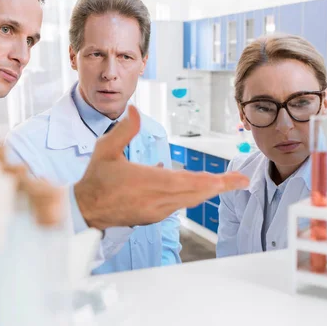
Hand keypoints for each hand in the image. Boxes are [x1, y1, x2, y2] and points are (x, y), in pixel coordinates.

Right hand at [74, 106, 248, 229]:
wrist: (85, 210)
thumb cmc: (96, 179)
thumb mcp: (106, 149)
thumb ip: (124, 129)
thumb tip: (134, 108)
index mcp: (151, 182)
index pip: (193, 182)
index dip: (218, 182)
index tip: (237, 180)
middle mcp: (159, 200)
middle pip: (198, 193)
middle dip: (222, 186)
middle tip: (241, 181)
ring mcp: (157, 211)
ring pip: (190, 200)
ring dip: (207, 191)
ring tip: (224, 183)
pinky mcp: (153, 216)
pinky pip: (177, 204)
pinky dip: (188, 194)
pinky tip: (188, 184)